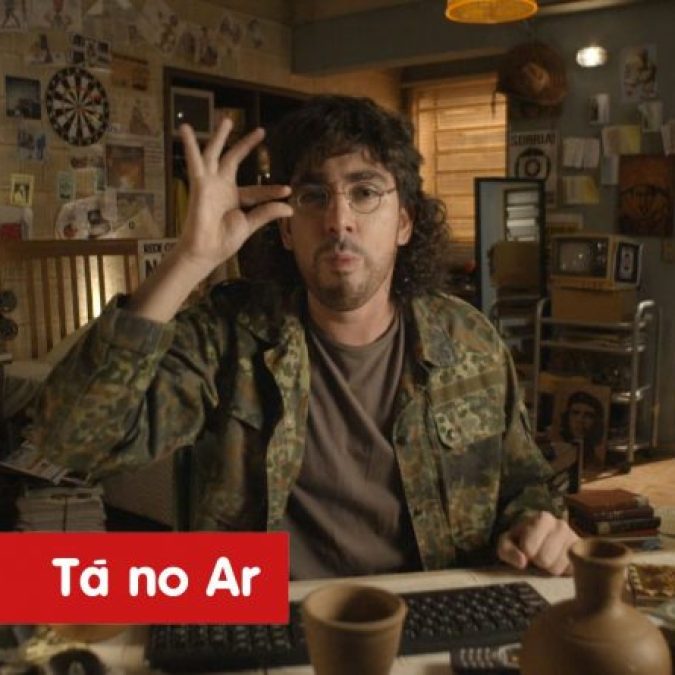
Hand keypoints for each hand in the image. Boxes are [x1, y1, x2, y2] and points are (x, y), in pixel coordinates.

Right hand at [177, 117, 292, 273]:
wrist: (206, 251)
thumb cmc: (223, 241)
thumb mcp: (249, 225)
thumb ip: (266, 213)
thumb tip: (289, 209)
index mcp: (234, 199)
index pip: (256, 191)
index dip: (272, 191)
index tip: (288, 191)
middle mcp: (222, 187)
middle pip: (234, 160)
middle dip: (246, 145)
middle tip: (261, 131)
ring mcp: (210, 184)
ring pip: (215, 154)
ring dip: (220, 137)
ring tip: (226, 119)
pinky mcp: (199, 184)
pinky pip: (194, 161)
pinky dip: (190, 145)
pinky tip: (185, 129)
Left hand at [497, 511, 578, 575]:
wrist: (543, 539)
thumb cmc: (522, 540)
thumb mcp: (507, 541)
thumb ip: (507, 550)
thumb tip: (522, 562)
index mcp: (543, 518)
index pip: (529, 548)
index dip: (524, 553)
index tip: (525, 550)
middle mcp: (562, 526)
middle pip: (545, 559)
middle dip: (537, 562)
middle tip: (537, 556)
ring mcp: (575, 540)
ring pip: (558, 567)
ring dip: (549, 568)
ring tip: (547, 558)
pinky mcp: (583, 556)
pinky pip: (570, 572)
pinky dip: (562, 571)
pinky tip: (558, 562)